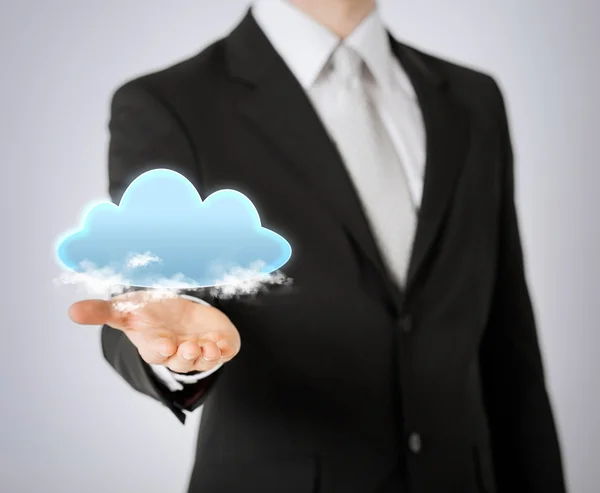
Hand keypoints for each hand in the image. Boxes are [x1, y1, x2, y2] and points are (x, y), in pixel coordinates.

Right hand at [69, 291, 240, 372]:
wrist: (179, 311)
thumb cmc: (150, 313)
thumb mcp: (126, 308)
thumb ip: (102, 311)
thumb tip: (71, 311)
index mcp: (155, 345)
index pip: (157, 352)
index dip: (161, 349)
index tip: (166, 343)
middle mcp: (178, 352)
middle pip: (182, 361)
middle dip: (186, 355)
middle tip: (189, 346)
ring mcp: (200, 349)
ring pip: (205, 360)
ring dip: (208, 355)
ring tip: (209, 346)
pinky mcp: (219, 344)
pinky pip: (225, 351)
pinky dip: (225, 348)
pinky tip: (223, 341)